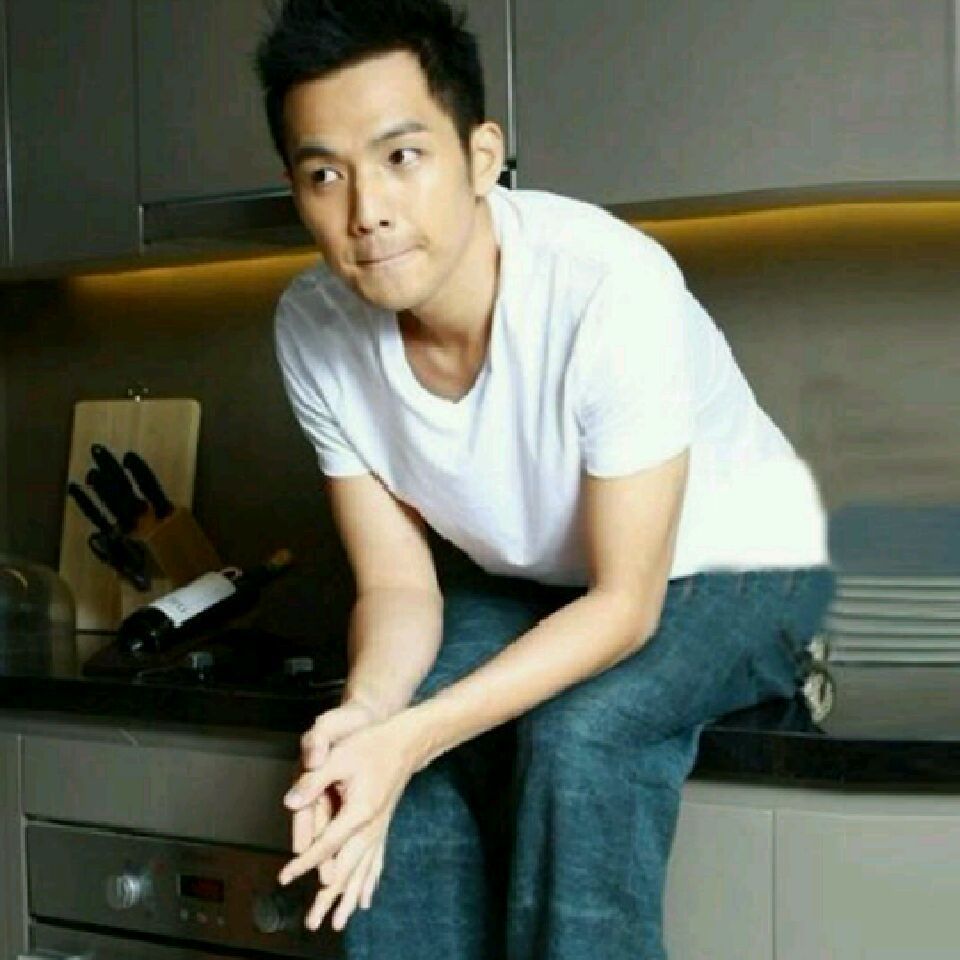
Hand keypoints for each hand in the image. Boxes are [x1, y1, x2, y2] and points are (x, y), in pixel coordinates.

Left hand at [278, 714, 423, 931]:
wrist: (407, 741)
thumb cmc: (372, 744)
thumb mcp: (339, 757)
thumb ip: (313, 781)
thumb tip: (290, 803)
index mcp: (358, 812)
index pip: (325, 846)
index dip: (304, 862)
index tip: (286, 877)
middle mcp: (371, 827)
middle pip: (346, 870)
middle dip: (328, 897)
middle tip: (313, 923)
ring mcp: (380, 828)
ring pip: (363, 871)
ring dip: (349, 897)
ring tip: (338, 921)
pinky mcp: (383, 825)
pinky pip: (376, 862)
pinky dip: (368, 882)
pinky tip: (367, 898)